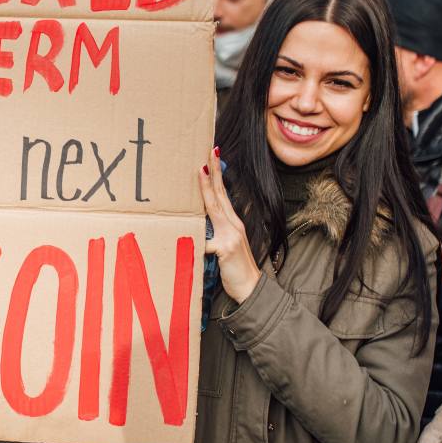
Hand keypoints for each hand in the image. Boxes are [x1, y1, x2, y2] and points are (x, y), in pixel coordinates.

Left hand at [198, 147, 260, 303]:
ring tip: (200, 171)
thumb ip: (214, 233)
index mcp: (233, 223)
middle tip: (209, 152)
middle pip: (220, 194)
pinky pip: (208, 242)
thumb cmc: (236, 269)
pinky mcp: (226, 249)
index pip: (223, 195)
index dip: (217, 175)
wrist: (251, 290)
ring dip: (207, 189)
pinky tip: (190, 234)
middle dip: (214, 172)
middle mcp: (234, 225)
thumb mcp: (225, 246)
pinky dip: (199, 240)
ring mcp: (231, 236)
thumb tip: (199, 224)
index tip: (212, 156)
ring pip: (216, 208)